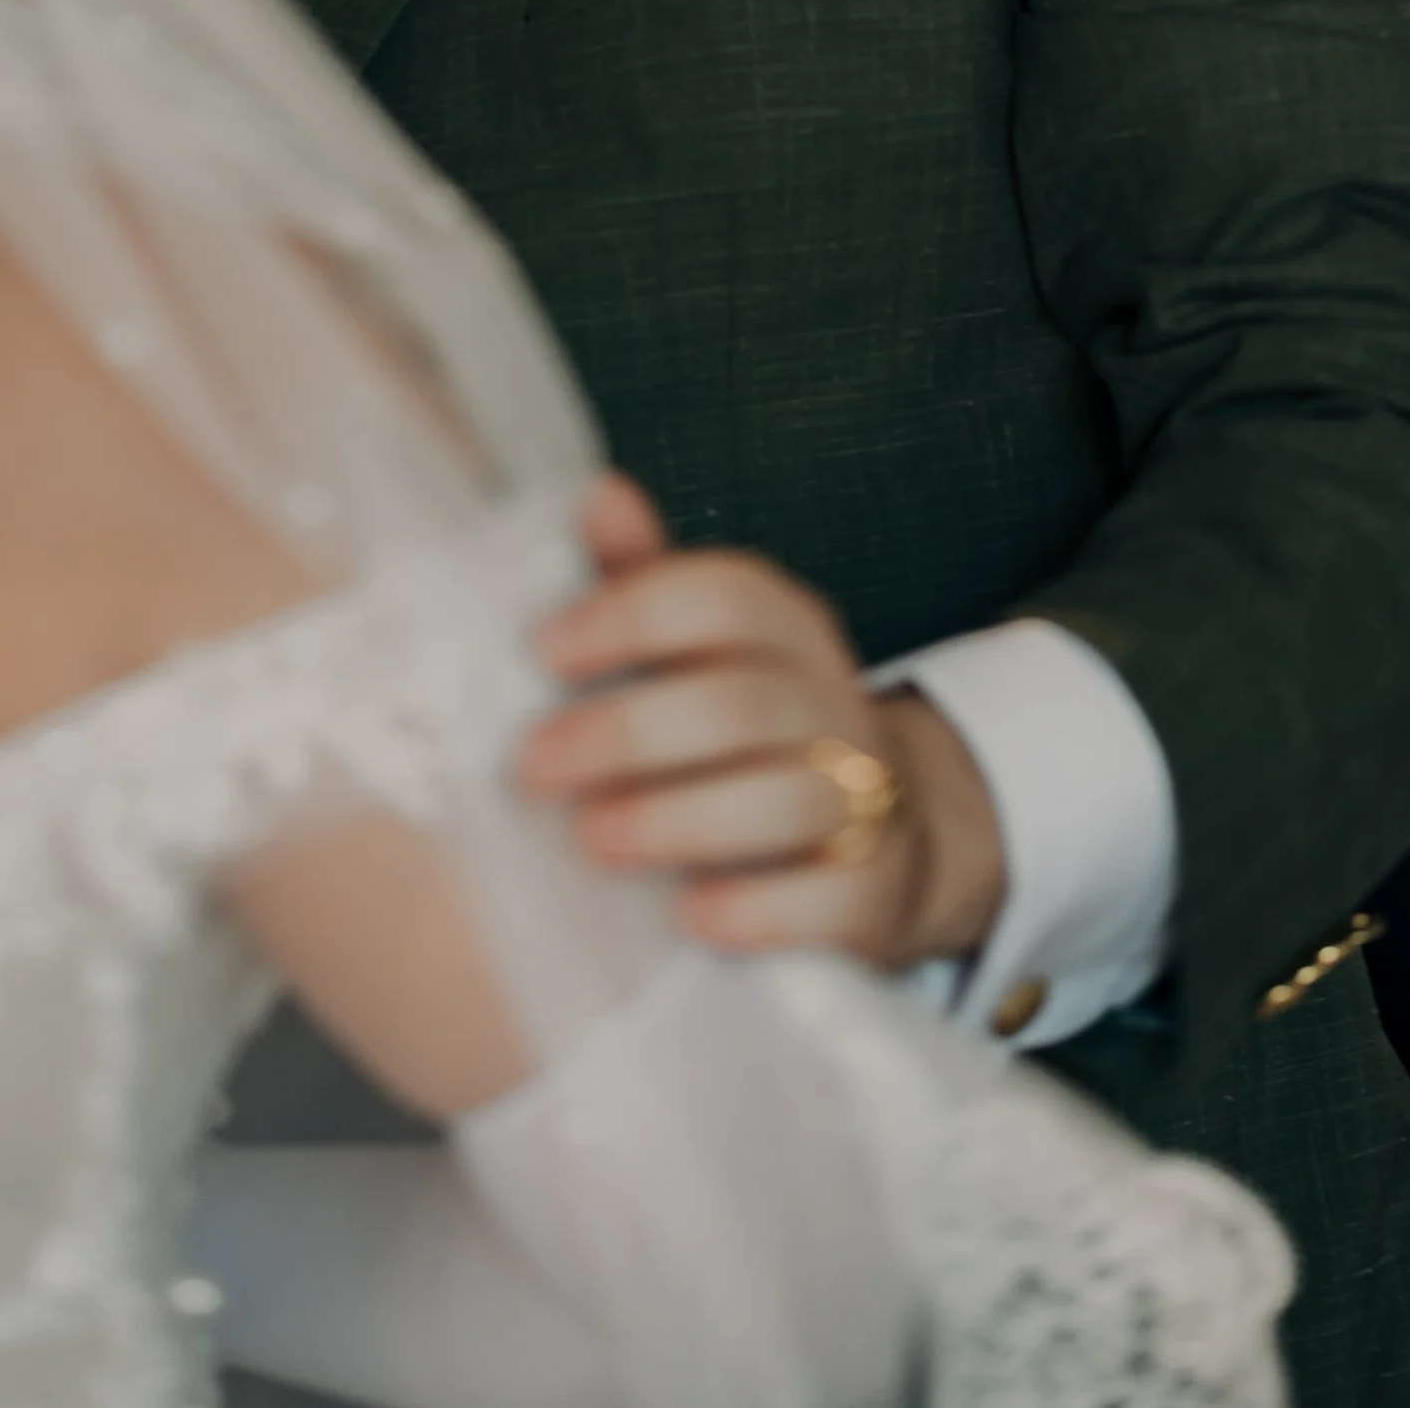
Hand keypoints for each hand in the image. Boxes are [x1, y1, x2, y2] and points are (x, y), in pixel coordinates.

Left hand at [517, 475, 1006, 968]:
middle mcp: (832, 701)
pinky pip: (832, 898)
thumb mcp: (696, 651)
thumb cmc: (744, 730)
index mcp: (786, 627)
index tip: (543, 650)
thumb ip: (641, 579)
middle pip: (744, 701)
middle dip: (631, 732)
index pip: (725, 597)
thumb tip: (596, 493)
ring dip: (682, 818)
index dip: (633, 615)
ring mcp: (866, 797)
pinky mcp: (875, 889)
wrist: (876, 841)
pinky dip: (759, 909)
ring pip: (792, 797)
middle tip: (533, 764)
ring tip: (594, 839)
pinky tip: (691, 916)